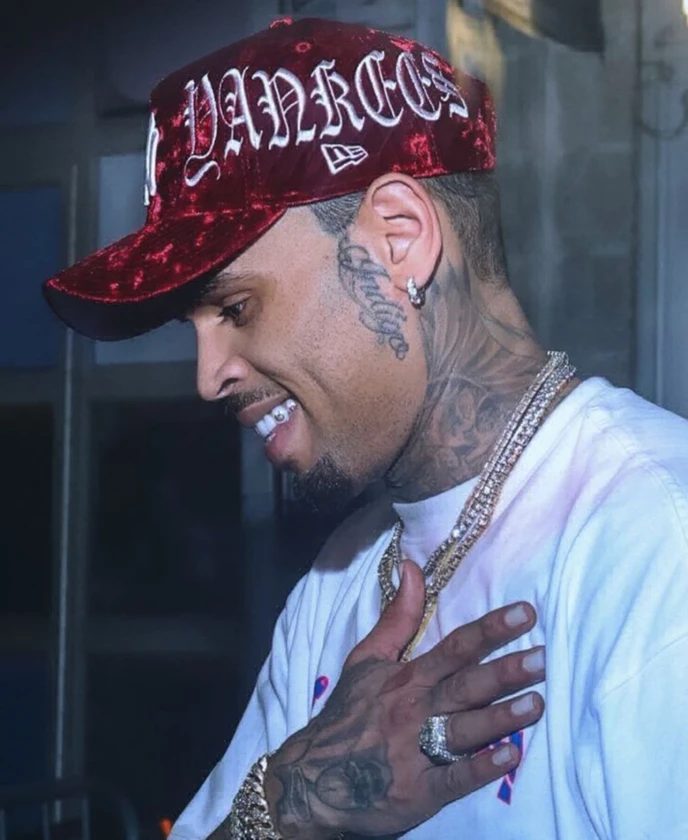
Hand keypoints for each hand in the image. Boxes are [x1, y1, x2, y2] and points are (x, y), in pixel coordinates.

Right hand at [264, 561, 544, 838]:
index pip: (455, 647)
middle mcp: (417, 709)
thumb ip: (396, 617)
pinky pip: (454, 778)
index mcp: (408, 677)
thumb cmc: (348, 713)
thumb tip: (411, 567)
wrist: (313, 776)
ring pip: (465, 730)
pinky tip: (510, 758)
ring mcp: (418, 751)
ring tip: (537, 704)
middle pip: (466, 686)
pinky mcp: (420, 792)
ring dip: (501, 717)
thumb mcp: (366, 659)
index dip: (491, 629)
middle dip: (504, 672)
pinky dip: (481, 769)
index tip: (526, 613)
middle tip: (542, 658)